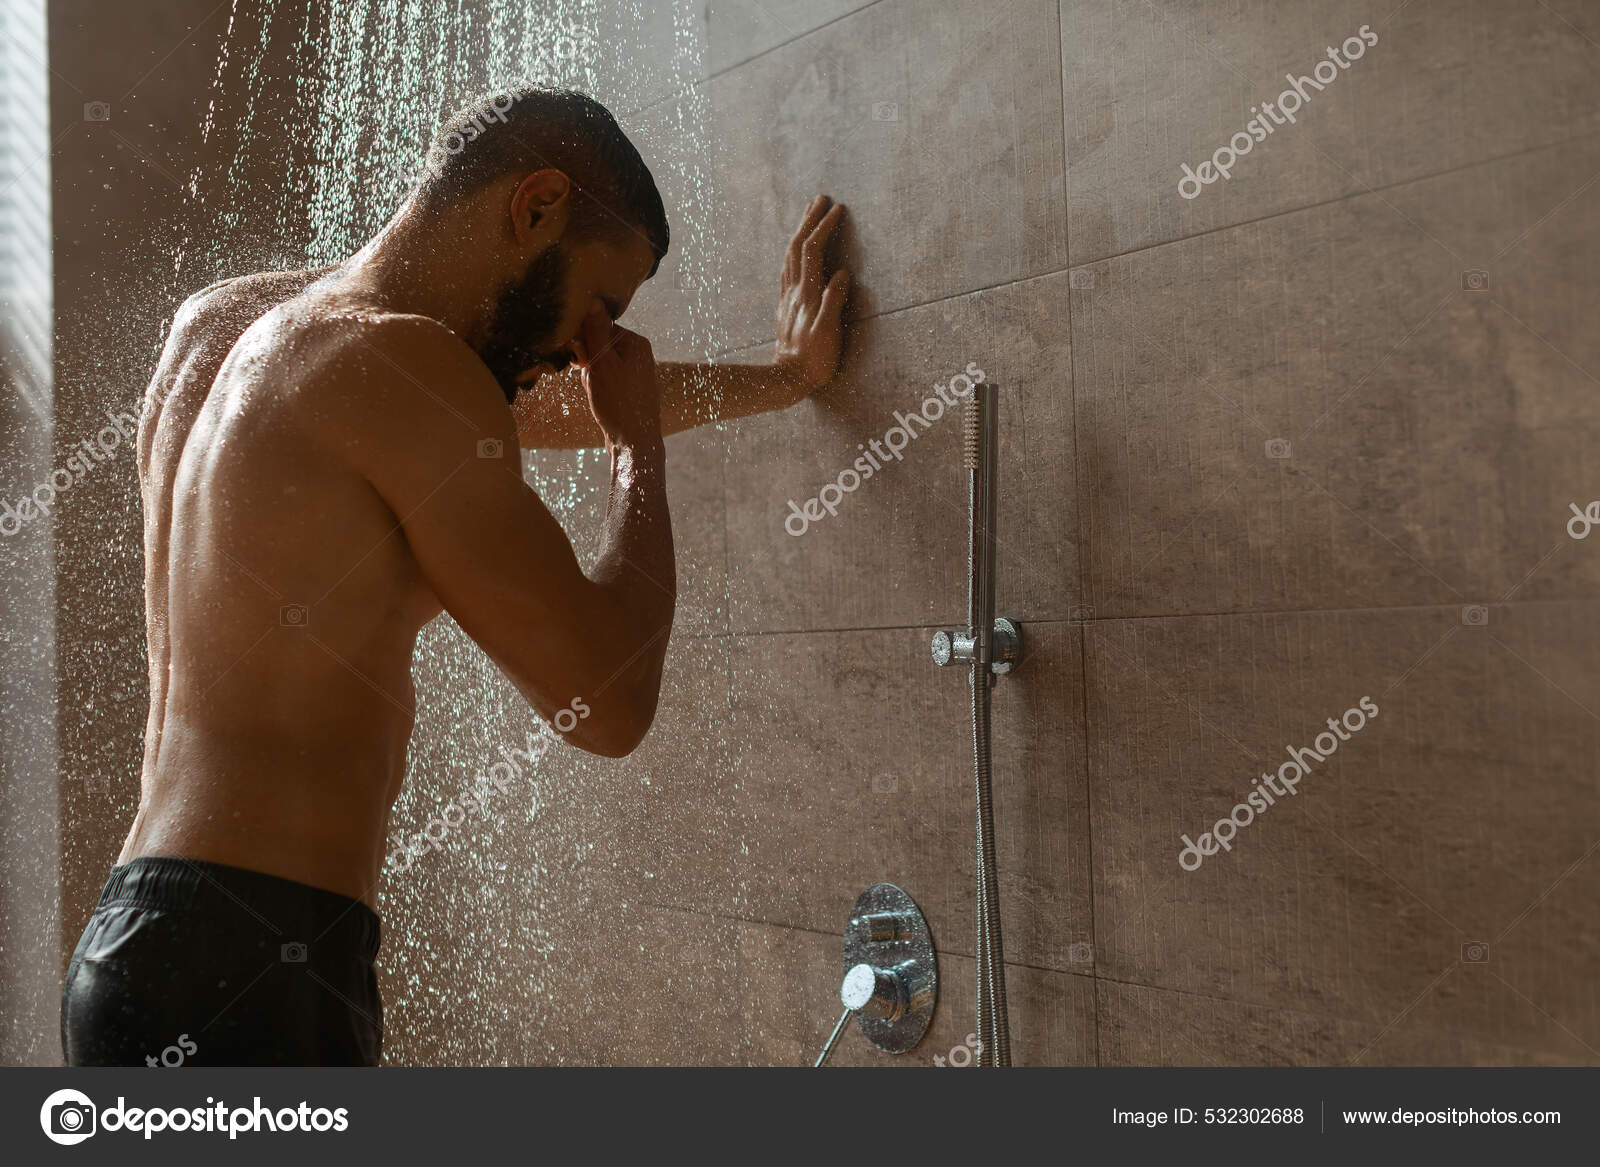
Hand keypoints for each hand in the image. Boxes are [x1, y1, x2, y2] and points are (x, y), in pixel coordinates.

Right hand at [571, 306, 661, 447]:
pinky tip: (600, 402)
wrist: (633, 442)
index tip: (580, 359)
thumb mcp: (602, 363)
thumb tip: (594, 301)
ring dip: (591, 377)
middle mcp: (639, 355)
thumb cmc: (618, 402)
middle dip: (588, 363)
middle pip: (599, 346)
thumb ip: (596, 332)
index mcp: (636, 343)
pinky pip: (605, 380)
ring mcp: (635, 373)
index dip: (585, 342)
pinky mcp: (629, 389)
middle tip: (590, 380)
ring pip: (600, 365)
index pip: (601, 327)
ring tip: (597, 394)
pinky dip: (597, 388)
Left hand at [774, 194, 850, 396]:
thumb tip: (842, 273)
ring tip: (810, 214)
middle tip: (821, 198)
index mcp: (807, 294)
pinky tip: (796, 250)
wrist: (787, 379)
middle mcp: (794, 291)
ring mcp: (787, 298)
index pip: (813, 250)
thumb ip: (834, 301)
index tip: (838, 208)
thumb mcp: (829, 333)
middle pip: (797, 246)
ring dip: (800, 231)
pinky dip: (793, 251)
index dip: (824, 227)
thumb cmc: (813, 361)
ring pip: (789, 255)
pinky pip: (786, 269)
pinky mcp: (786, 306)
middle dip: (809, 220)